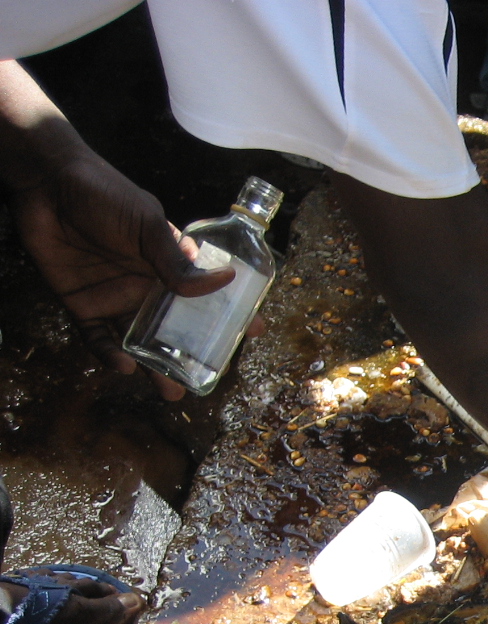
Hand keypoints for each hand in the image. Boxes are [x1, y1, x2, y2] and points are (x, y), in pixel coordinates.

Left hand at [8, 149, 235, 399]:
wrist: (47, 182)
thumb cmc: (105, 194)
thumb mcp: (148, 225)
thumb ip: (178, 261)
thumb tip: (224, 281)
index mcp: (169, 265)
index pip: (206, 295)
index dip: (229, 315)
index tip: (254, 332)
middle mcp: (146, 286)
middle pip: (174, 329)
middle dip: (189, 356)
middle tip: (205, 381)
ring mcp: (115, 297)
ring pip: (140, 341)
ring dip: (154, 367)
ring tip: (170, 391)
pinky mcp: (82, 305)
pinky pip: (97, 338)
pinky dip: (108, 355)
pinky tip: (123, 366)